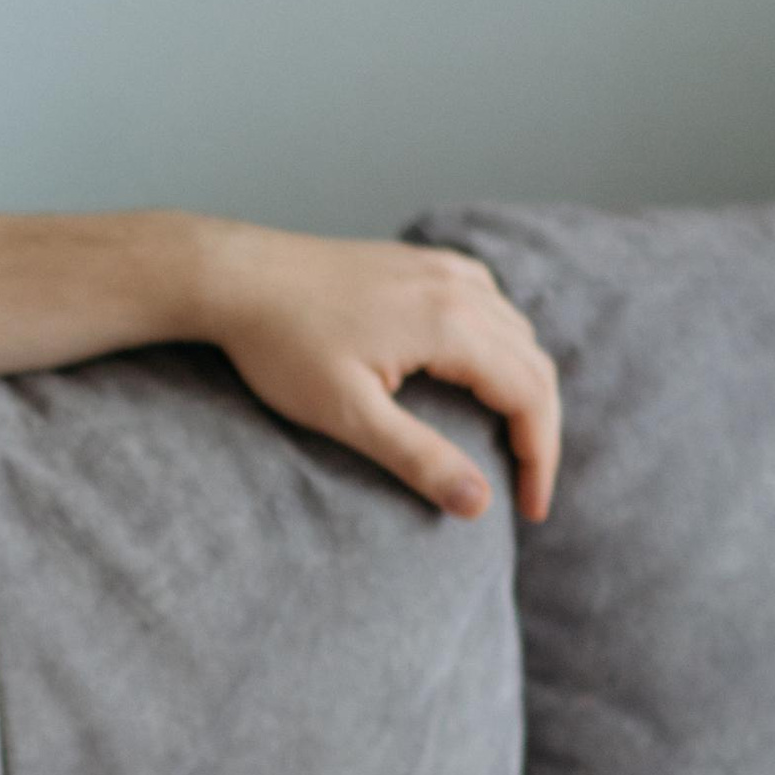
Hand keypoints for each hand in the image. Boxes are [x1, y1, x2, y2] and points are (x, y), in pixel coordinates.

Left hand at [198, 225, 560, 523]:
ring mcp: (441, 268)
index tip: (529, 510)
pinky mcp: (420, 263)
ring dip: (524, 388)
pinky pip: (489, 304)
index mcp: (451, 324)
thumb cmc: (282, 345)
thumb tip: (480, 504)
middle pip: (534, 364)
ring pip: (517, 332)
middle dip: (538, 431)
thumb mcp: (348, 415)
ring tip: (509, 442)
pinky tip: (480, 373)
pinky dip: (502, 346)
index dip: (540, 458)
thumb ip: (418, 458)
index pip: (529, 396)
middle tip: (526, 488)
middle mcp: (459, 287)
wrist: (235, 277)